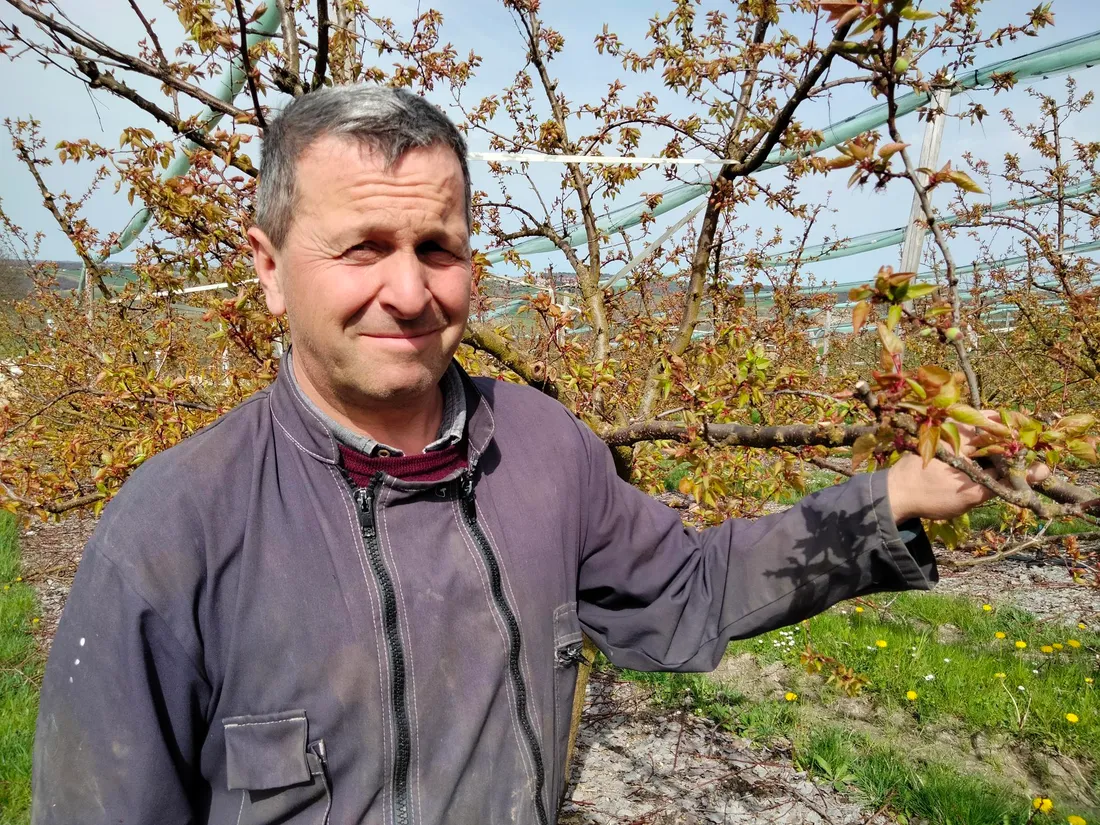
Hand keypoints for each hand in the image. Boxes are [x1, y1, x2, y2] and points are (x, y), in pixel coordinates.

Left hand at [886, 418, 1049, 522]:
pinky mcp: (943, 446)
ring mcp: (947, 436)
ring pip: (983, 438)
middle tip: (1028, 464)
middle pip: (994, 429)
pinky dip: (984, 456)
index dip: (1024, 435)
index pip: (1003, 423)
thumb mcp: (974, 492)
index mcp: (962, 431)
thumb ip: (1010, 481)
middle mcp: (954, 427)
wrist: (892, 498)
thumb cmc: (930, 494)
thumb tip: (1042, 471)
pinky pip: (971, 445)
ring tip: (1013, 469)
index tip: (1038, 451)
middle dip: (1013, 445)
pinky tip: (991, 471)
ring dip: (999, 452)